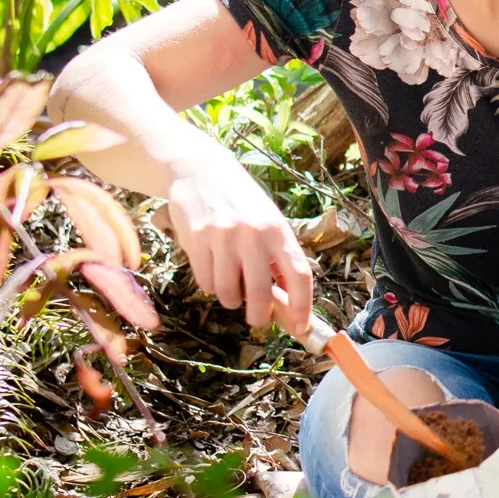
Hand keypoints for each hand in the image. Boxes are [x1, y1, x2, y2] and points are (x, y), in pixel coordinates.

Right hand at [161, 155, 310, 335]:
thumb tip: (288, 301)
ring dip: (231, 299)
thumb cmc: (241, 202)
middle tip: (257, 319)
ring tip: (231, 282)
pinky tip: (213, 268)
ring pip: (228, 293)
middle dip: (259, 315)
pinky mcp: (196, 241)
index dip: (302, 306)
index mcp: (278, 230)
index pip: (299, 275)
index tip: (300, 326)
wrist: (199, 170)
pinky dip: (211, 286)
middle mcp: (253, 234)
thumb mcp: (268, 222)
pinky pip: (205, 282)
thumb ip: (278, 258)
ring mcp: (223, 238)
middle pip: (261, 293)